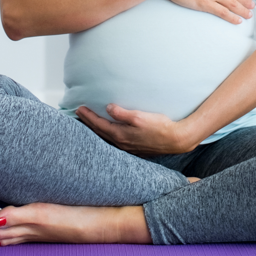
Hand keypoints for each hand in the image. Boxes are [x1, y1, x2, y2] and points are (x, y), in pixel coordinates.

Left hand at [76, 104, 197, 155]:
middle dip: (88, 123)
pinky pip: (114, 141)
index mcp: (121, 135)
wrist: (175, 139)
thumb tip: (108, 107)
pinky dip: (106, 134)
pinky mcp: (134, 147)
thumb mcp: (140, 117)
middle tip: (79, 114)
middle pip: (100, 132)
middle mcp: (122, 143)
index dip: (88, 116)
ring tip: (90, 123)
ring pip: (106, 138)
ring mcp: (128, 147)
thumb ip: (122, 113)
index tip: (79, 109)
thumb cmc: (159, 127)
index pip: (99, 125)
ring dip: (96, 129)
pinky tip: (108, 132)